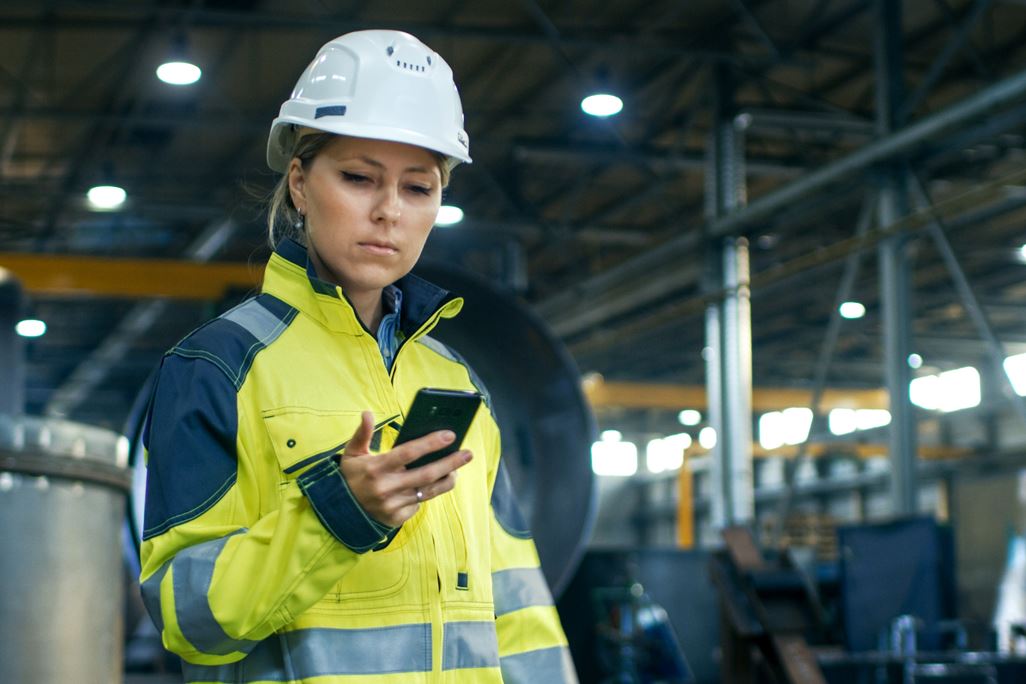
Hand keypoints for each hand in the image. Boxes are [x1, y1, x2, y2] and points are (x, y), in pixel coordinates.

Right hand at [339, 411, 472, 527]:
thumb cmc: (351, 476)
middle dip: (451, 463)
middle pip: (426, 474)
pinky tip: (432, 485)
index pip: (409, 453)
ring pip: (428, 492)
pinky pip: (418, 504)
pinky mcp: (396, 518)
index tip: (450, 434)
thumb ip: (361, 433)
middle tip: (468, 454)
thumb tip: (367, 413)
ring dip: (447, 479)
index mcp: (376, 468)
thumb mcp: (351, 454)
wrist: (340, 511)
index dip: (431, 443)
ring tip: (457, 469)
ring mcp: (392, 505)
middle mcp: (386, 487)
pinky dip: (426, 494)